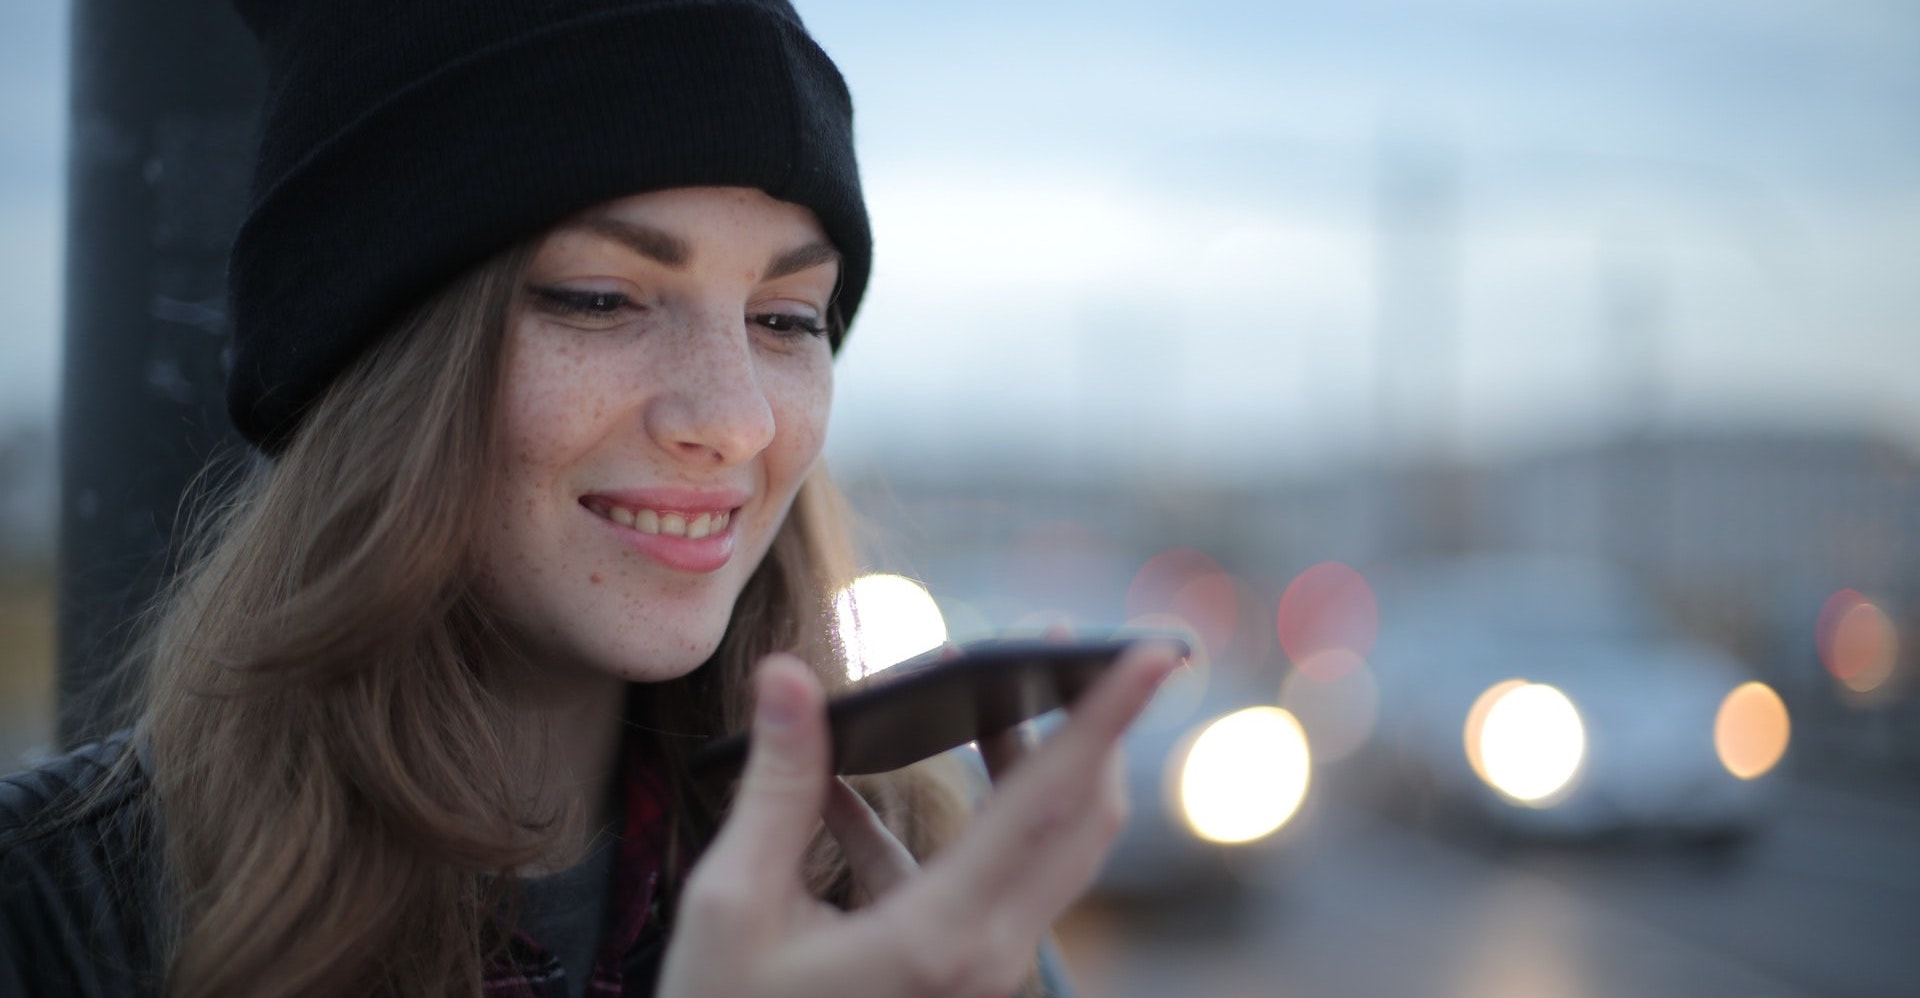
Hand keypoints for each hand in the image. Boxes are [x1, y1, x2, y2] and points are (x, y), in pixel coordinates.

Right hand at [656, 641, 1178, 997]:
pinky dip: (946, 822)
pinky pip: (981, 879)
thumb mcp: (732, 905)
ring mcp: (981, 971)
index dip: (1105, 718)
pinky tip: (852, 786)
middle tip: (1067, 641)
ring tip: (986, 687)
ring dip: (1026, 763)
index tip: (1154, 652)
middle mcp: (986, 957)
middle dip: (1087, 724)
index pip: (1051, 802)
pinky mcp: (958, 974)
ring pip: (1045, 847)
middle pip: (1078, 820)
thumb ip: (775, 784)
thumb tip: (788, 675)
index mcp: (942, 939)